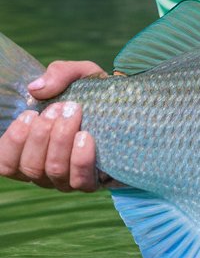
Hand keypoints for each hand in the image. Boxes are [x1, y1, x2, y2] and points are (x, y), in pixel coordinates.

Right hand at [0, 60, 105, 191]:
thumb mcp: (79, 75)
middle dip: (42, 134)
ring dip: (60, 139)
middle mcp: (44, 170)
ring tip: (74, 113)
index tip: (30, 114)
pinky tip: (86, 136)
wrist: (130, 108)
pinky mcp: (91, 183)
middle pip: (30, 166)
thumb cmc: (95, 95)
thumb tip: (35, 89)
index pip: (4, 163)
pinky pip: (80, 180)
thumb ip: (57, 74)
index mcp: (30, 151)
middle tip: (59, 108)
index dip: (12, 141)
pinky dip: (81, 158)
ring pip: (53, 171)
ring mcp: (67, 180)